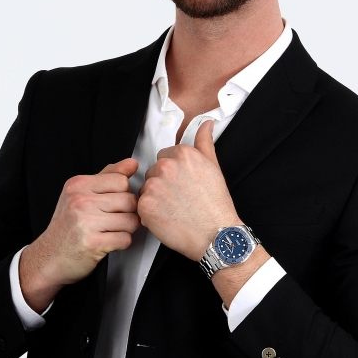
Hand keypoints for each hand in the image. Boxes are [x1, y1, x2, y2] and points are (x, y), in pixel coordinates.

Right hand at [20, 159, 138, 312]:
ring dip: (126, 229)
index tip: (113, 203)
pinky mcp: (93, 243)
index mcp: (78, 185)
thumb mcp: (82, 193)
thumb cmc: (67, 226)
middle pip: (129, 200)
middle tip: (113, 219)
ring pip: (131, 220)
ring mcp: (86, 222)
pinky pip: (125, 239)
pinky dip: (121, 243)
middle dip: (127, 212)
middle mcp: (80, 201)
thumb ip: (108, 176)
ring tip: (111, 230)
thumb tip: (132, 163)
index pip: (121, 181)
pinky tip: (108, 241)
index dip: (123, 193)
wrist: (48, 258)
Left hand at [138, 121, 241, 261]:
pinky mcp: (145, 205)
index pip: (165, 157)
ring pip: (146, 188)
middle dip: (162, 184)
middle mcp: (166, 166)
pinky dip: (150, 213)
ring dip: (155, 198)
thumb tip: (206, 123)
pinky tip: (166, 218)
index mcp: (182, 153)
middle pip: (153, 172)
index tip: (183, 185)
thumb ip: (205, 141)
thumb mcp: (213, 167)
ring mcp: (154, 185)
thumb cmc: (216, 203)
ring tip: (174, 209)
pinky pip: (141, 206)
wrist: (216, 234)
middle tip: (179, 199)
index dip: (173, 173)